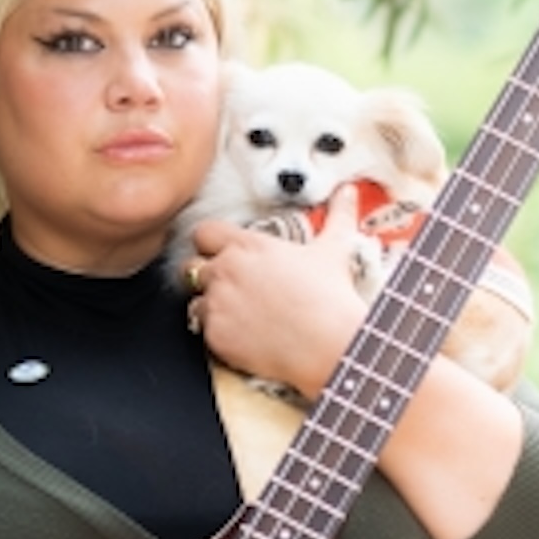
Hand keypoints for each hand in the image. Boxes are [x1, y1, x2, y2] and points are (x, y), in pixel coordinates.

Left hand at [187, 185, 371, 398]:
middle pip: (191, 267)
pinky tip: (242, 335)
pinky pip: (202, 332)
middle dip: (206, 275)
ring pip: (194, 301)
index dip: (211, 242)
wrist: (327, 344)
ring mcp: (217, 304)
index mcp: (247, 246)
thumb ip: (337, 215)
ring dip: (210, 306)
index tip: (221, 251)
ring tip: (237, 314)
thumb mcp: (334, 248)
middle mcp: (225, 271)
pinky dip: (218, 334)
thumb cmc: (329, 298)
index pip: (204, 232)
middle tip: (229, 286)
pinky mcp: (215, 335)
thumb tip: (347, 194)